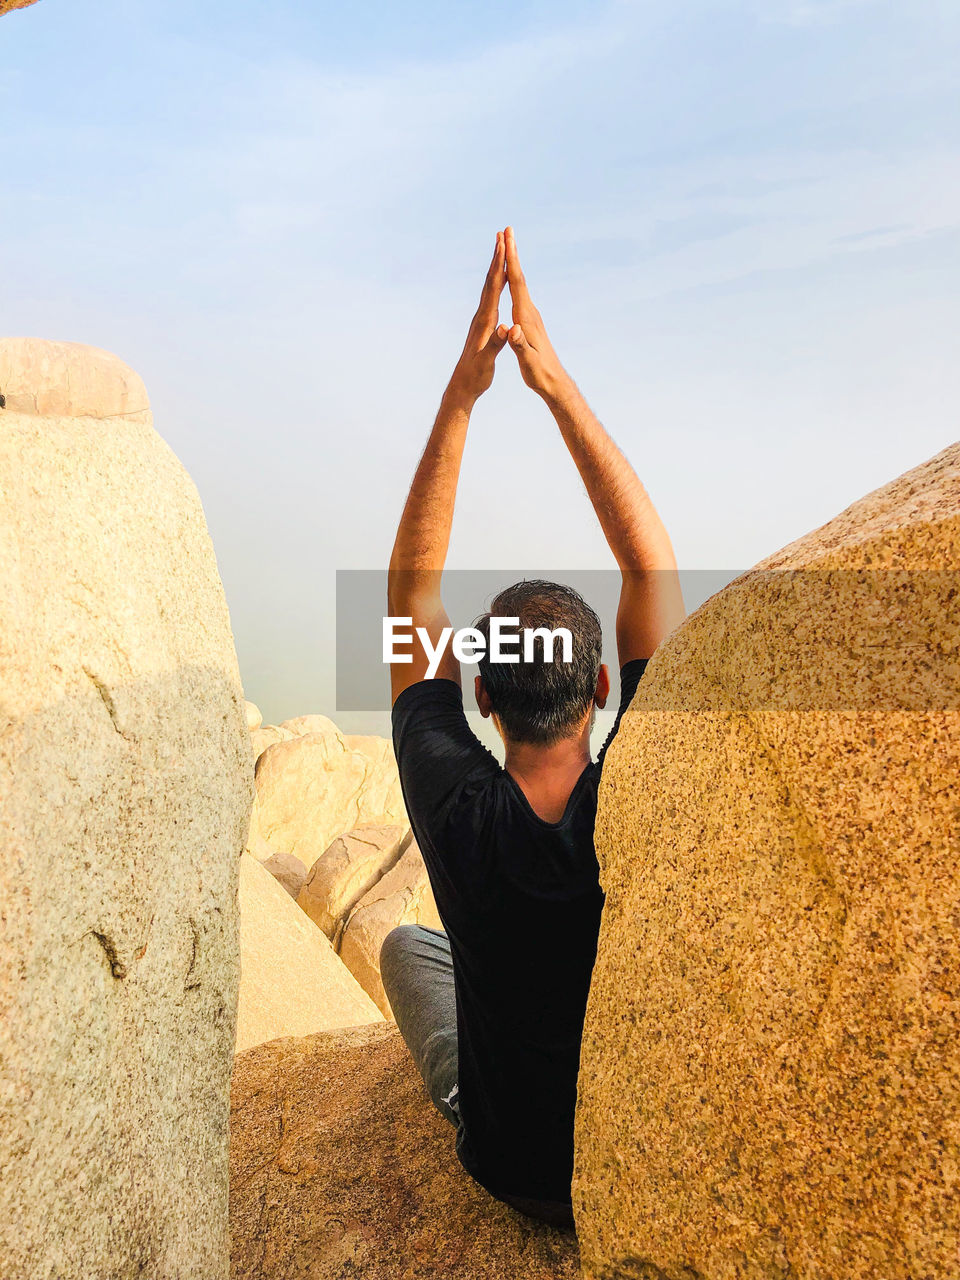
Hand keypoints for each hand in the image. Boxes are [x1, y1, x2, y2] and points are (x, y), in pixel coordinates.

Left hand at [446, 232, 508, 403]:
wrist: (463, 385)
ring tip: (502, 249)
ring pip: (490, 287)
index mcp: (484, 322)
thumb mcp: (486, 363)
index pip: (492, 289)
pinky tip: (501, 280)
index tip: (503, 246)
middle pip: (490, 282)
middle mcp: (481, 316)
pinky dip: (497, 284)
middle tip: (502, 234)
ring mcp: (481, 319)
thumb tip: (503, 329)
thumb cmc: (476, 376)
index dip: (498, 267)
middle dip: (496, 258)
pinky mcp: (483, 324)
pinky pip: (491, 298)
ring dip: (496, 267)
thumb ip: (495, 345)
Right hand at [503, 226, 571, 402]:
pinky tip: (512, 276)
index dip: (511, 261)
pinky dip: (514, 279)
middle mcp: (530, 312)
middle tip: (507, 230)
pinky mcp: (529, 321)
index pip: (517, 284)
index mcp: (526, 318)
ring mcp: (531, 316)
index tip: (506, 240)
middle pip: (519, 277)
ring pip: (520, 283)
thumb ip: (520, 345)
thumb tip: (513, 330)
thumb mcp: (528, 361)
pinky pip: (519, 294)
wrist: (554, 382)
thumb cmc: (539, 373)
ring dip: (514, 263)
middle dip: (513, 253)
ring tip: (508, 245)